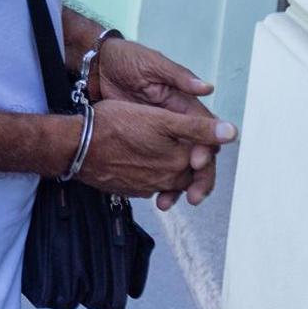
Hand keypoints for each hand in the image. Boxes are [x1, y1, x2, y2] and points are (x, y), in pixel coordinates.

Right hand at [79, 99, 236, 198]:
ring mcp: (146, 187)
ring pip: (168, 180)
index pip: (206, 159)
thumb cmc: (115, 126)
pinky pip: (147, 184)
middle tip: (188, 153)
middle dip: (192, 165)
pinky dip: (150, 177)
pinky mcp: (128, 189)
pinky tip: (142, 165)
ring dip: (172, 175)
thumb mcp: (160, 119)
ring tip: (165, 158)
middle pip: (189, 173)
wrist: (76, 146)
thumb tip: (232, 132)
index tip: (201, 138)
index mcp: (180, 162)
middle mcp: (167, 180)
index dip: (206, 146)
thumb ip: (198, 128)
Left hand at [95, 36, 227, 207]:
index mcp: (182, 104)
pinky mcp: (140, 139)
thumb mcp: (152, 64)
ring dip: (177, 185)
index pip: (204, 131)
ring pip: (176, 165)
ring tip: (169, 202)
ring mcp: (157, 132)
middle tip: (194, 196)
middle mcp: (175, 120)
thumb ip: (177, 77)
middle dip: (199, 177)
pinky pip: (155, 164)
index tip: (197, 162)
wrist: (97, 63)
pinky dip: (157, 181)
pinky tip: (153, 195)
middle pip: (196, 154)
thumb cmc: (127, 59)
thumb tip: (207, 87)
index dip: (205, 148)